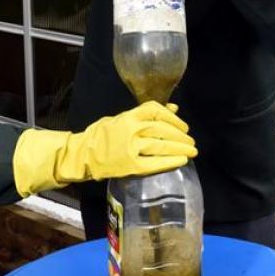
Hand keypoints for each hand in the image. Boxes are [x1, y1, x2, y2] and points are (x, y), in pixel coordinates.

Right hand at [12, 101, 196, 196]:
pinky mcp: (130, 166)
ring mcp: (131, 148)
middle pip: (162, 129)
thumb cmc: (102, 134)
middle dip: (181, 136)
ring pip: (161, 145)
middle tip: (192, 142)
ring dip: (180, 148)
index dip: (174, 118)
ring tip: (191, 151)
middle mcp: (131, 130)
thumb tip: (174, 109)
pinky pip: (154, 163)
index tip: (184, 126)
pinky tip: (181, 161)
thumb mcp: (123, 118)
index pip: (156, 111)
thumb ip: (147, 114)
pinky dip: (169, 162)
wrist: (83, 154)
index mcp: (128, 116)